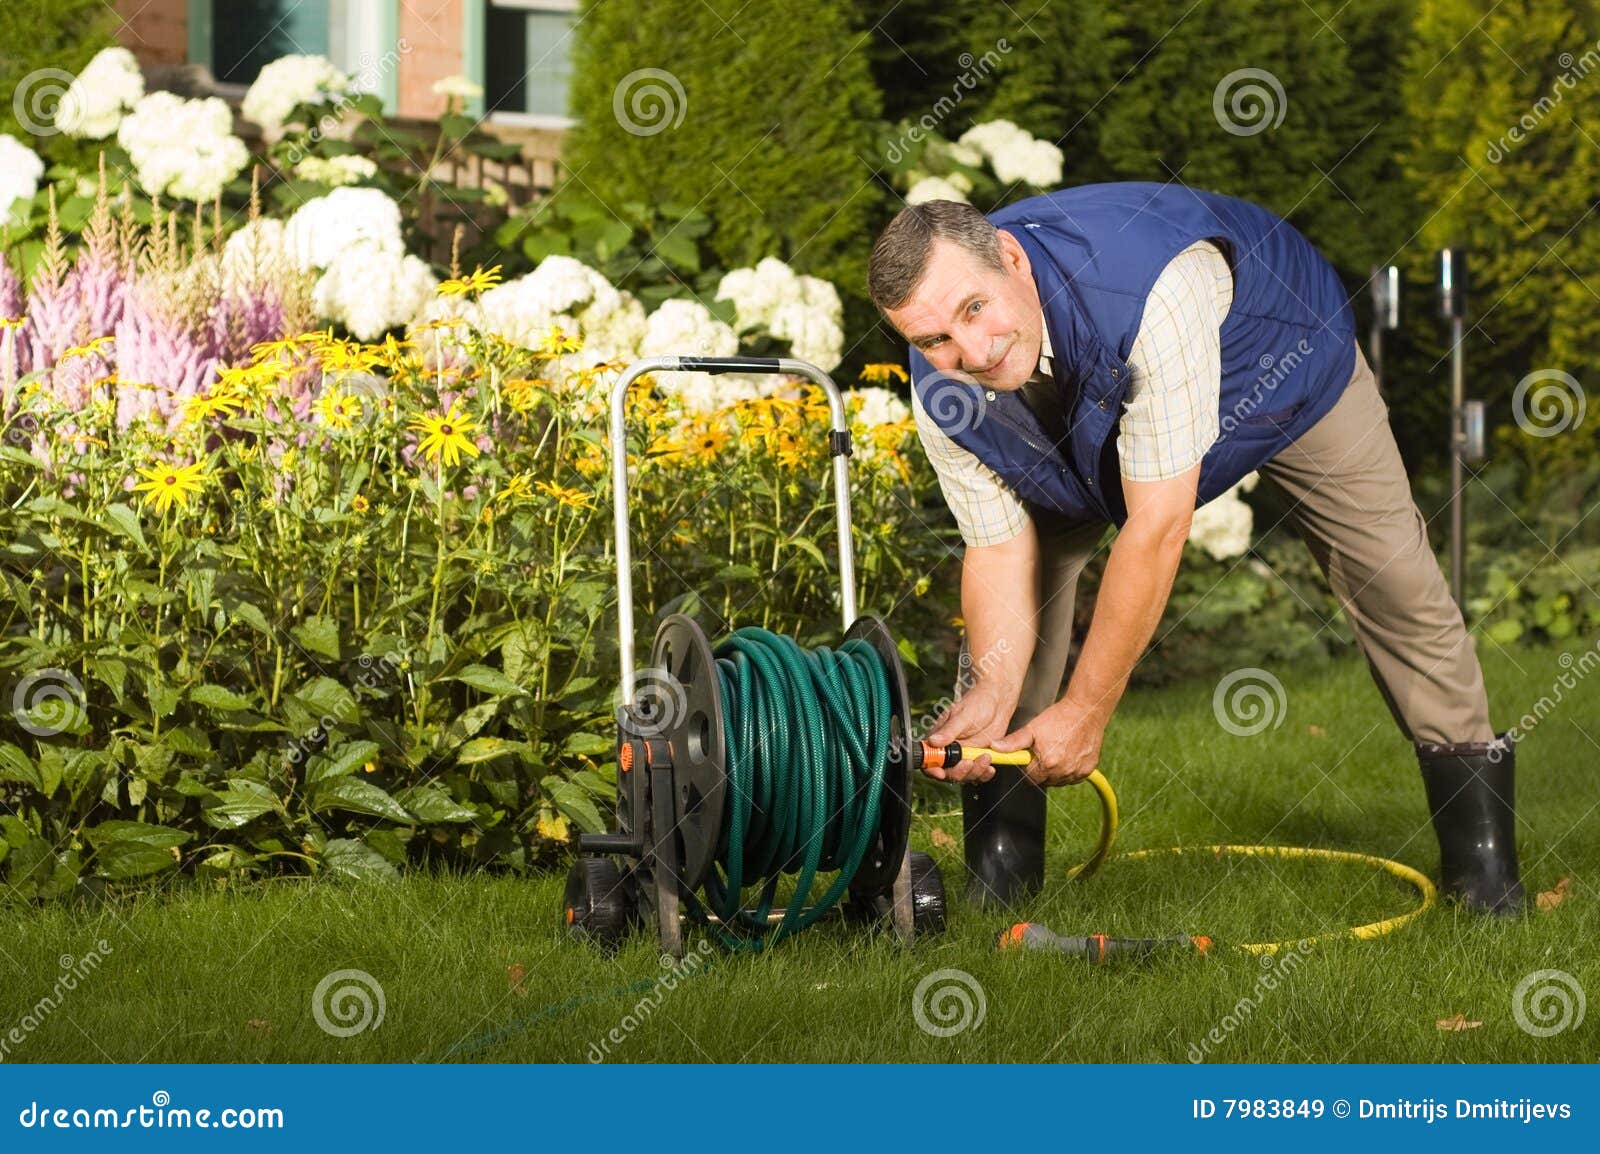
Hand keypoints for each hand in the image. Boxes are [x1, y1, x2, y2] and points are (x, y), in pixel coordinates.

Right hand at [924, 679, 1019, 783]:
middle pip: (947, 772)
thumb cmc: (977, 703)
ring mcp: (965, 755)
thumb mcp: (962, 715)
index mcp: (940, 738)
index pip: (929, 758)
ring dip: (974, 772)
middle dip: (958, 772)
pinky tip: (989, 767)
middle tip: (969, 763)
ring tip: (984, 758)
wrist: (998, 702)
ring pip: (964, 775)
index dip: (932, 769)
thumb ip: (949, 730)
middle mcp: (951, 749)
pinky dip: (984, 774)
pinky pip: (978, 773)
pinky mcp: (978, 758)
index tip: (941, 772)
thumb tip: (933, 741)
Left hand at [990, 699, 1104, 785]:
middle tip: (1045, 751)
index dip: (1028, 768)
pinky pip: (1073, 777)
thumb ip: (1013, 742)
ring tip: (1057, 750)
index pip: (1030, 778)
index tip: (1031, 758)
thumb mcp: (1032, 728)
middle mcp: (1063, 772)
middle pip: (1045, 781)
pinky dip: (1069, 770)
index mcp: (1047, 764)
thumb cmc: (1059, 717)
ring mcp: (1077, 772)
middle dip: (1041, 770)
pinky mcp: (1088, 770)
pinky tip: (1068, 754)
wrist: (1086, 711)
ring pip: (1059, 780)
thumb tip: (995, 747)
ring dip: (1055, 771)